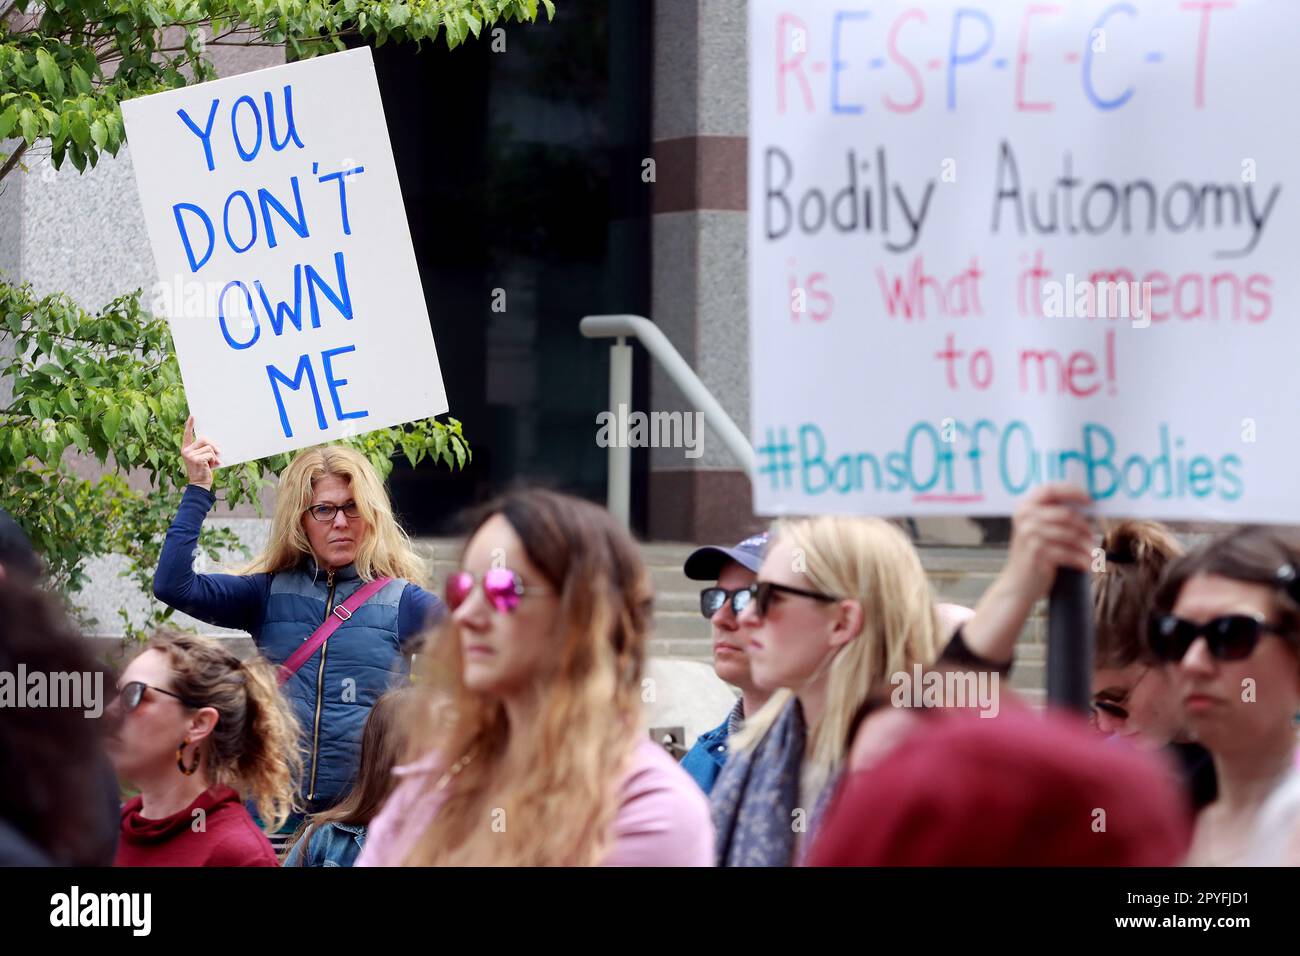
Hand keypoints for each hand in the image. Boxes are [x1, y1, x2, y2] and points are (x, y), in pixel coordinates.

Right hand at [181, 415, 220, 489]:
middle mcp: (186, 451)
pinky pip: (211, 454)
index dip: (189, 425)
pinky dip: (214, 460)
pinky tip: (211, 466)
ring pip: (209, 448)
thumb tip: (216, 445)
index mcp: (187, 449)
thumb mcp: (204, 458)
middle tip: (218, 453)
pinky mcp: (196, 459)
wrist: (201, 483)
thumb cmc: (204, 470)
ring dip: (214, 456)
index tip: (193, 416)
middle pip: (204, 439)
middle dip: (213, 446)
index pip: (187, 435)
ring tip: (211, 463)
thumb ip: (206, 449)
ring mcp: (189, 455)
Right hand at [1000, 483, 1094, 604]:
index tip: (1090, 501)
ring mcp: (1029, 535)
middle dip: (1084, 527)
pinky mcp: (1037, 553)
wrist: (1017, 584)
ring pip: (1071, 535)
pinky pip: (1069, 553)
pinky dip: (1081, 560)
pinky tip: (1085, 565)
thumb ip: (1052, 515)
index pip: (1050, 490)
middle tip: (1092, 537)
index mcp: (1024, 507)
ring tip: (1090, 554)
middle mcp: (1024, 518)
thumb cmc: (1033, 555)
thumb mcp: (1036, 530)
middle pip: (1066, 515)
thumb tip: (1086, 507)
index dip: (1072, 492)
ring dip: (1085, 547)